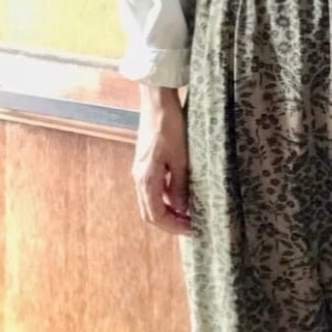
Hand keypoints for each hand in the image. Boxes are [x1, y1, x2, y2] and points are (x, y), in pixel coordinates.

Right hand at [132, 87, 193, 234]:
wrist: (157, 102)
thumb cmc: (170, 127)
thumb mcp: (181, 158)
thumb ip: (180, 186)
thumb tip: (180, 208)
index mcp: (146, 179)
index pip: (155, 215)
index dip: (174, 227)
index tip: (192, 229)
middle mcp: (139, 178)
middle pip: (149, 213)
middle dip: (170, 223)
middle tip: (191, 226)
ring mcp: (140, 171)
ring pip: (150, 202)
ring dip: (167, 212)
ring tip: (188, 214)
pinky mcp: (145, 164)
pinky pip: (152, 190)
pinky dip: (165, 199)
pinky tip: (181, 196)